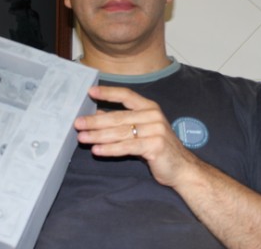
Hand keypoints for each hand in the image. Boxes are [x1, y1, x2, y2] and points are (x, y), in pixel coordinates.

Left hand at [74, 85, 199, 187]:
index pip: (126, 95)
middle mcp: (153, 115)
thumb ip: (122, 122)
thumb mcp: (140, 131)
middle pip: (119, 116)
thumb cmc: (158, 148)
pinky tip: (97, 150)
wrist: (182, 169)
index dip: (108, 93)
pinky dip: (110, 149)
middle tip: (78, 123)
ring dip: (98, 135)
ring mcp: (156, 130)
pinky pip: (127, 147)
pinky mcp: (155, 145)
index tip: (90, 91)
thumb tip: (96, 115)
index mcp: (149, 108)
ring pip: (120, 132)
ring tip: (82, 138)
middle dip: (95, 121)